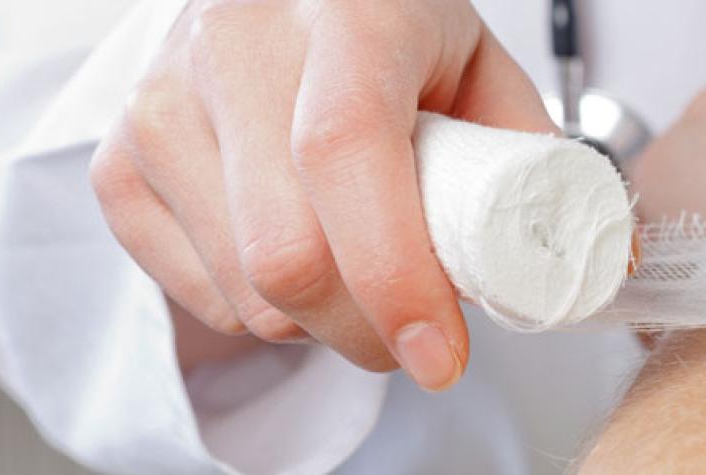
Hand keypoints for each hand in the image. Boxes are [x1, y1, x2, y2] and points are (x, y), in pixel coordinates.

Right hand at [89, 0, 554, 389]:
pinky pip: (202, 298)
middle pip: (285, 253)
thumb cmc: (392, 34)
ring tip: (360, 272)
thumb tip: (586, 263)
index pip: (345, 152)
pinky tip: (300, 257)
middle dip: (369, 331)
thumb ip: (529, 159)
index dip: (394, 273)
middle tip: (419, 336)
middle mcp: (235, 50)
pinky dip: (267, 313)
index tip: (442, 352)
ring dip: (322, 323)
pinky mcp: (119, 162)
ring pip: (245, 293)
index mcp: (344, 17)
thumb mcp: (481, 68)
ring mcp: (162, 106)